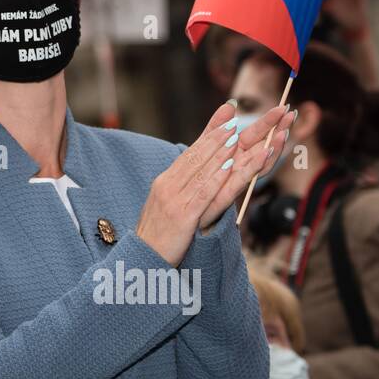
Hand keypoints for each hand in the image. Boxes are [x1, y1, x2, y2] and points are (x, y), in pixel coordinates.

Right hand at [137, 101, 294, 264]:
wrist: (142, 261)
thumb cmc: (158, 236)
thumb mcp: (166, 206)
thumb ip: (181, 188)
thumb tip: (194, 175)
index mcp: (165, 181)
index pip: (190, 153)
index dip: (209, 133)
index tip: (226, 117)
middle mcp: (167, 185)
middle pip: (196, 156)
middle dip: (217, 136)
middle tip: (235, 119)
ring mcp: (174, 199)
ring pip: (202, 170)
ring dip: (221, 151)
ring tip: (236, 135)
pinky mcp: (182, 216)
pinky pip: (204, 191)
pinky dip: (218, 175)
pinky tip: (231, 165)